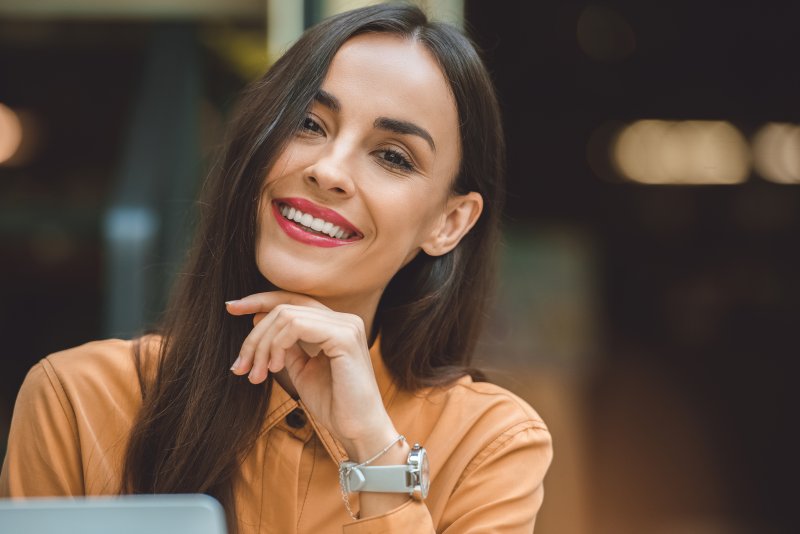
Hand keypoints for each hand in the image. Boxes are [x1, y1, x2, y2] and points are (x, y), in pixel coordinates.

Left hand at [225, 292, 396, 459]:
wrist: (358, 430)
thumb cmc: (334, 404)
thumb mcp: (302, 369)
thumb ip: (286, 345)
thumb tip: (258, 319)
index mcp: (336, 325)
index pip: (293, 301)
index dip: (260, 301)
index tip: (231, 308)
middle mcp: (344, 319)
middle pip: (285, 307)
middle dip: (254, 336)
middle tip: (240, 367)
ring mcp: (346, 325)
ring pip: (286, 316)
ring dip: (262, 345)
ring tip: (256, 375)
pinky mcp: (344, 336)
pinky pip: (296, 326)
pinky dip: (277, 345)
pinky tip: (275, 368)